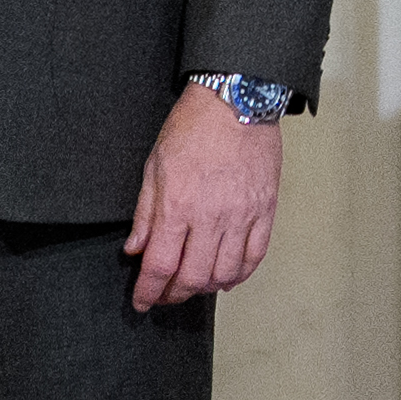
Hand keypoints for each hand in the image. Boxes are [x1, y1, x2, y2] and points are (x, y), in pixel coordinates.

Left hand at [127, 85, 280, 309]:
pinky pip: (255, 256)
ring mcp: (242, 214)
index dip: (148, 291)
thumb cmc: (194, 125)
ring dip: (206, 287)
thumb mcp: (155, 165)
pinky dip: (240, 274)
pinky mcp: (265, 209)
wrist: (237, 98)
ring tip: (194, 283)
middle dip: (174, 294)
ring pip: (224, 273)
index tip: (142, 301)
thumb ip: (145, 212)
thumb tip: (135, 248)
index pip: (160, 266)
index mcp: (178, 205)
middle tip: (165, 294)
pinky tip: (227, 275)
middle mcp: (211, 216)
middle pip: (192, 278)